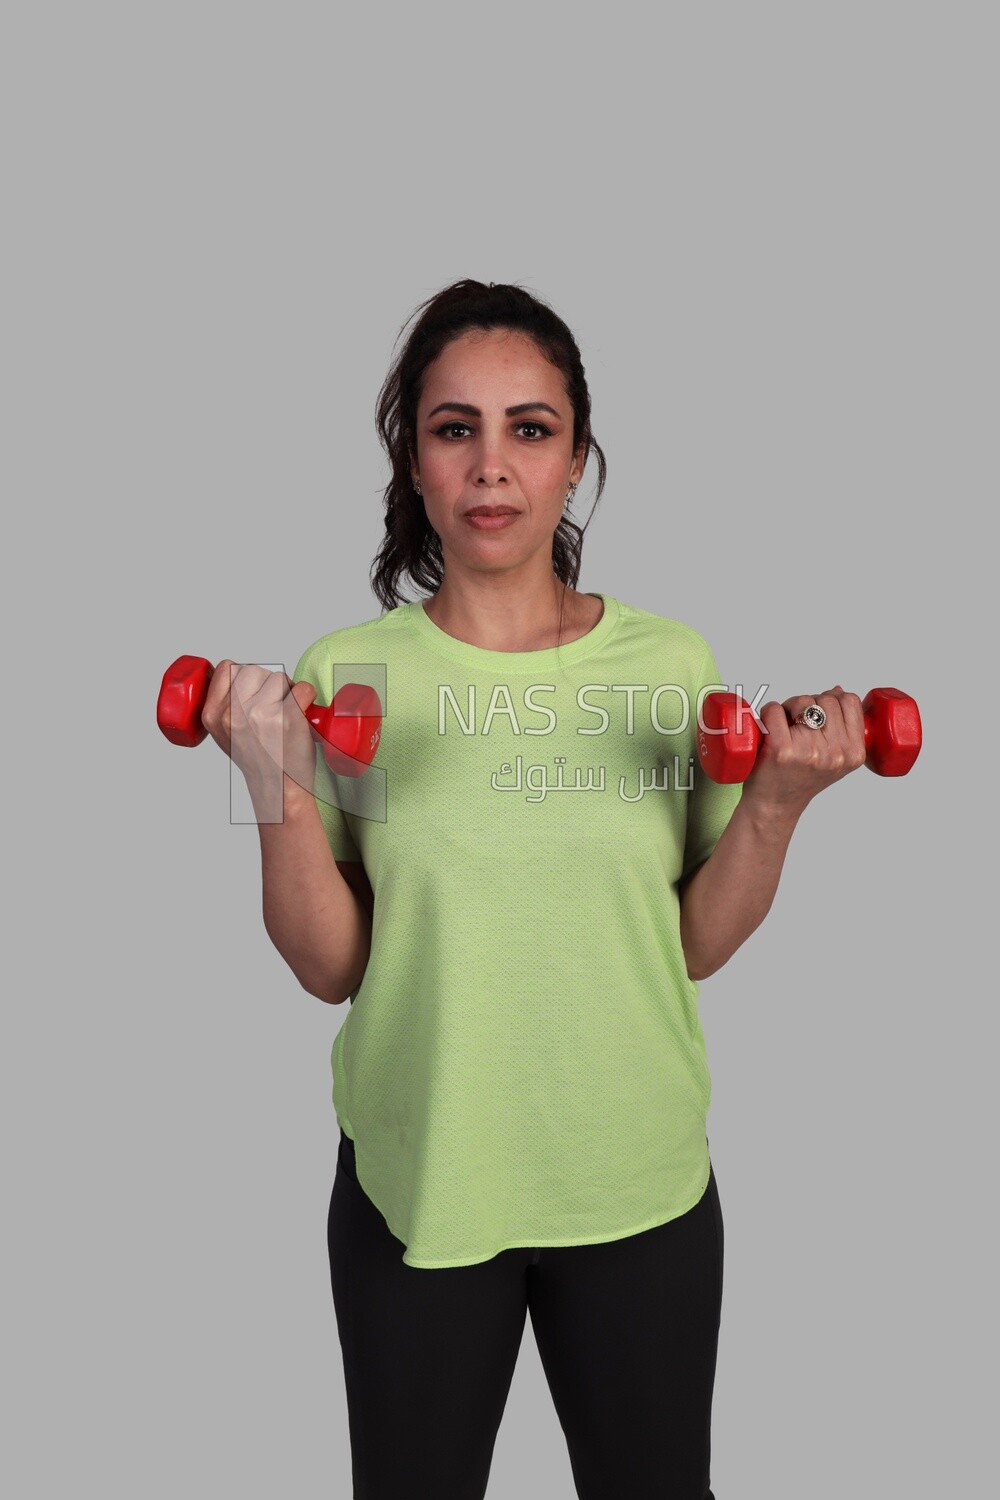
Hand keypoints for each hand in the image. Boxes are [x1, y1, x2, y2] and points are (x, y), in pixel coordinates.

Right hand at [199, 661, 320, 803]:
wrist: (279, 788)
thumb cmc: (258, 760)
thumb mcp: (224, 734)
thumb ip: (224, 705)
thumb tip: (236, 673)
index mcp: (213, 715)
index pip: (226, 667)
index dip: (244, 675)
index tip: (254, 690)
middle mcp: (233, 714)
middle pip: (255, 670)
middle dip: (268, 683)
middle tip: (274, 707)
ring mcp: (259, 714)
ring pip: (279, 677)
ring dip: (288, 690)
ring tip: (286, 714)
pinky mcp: (287, 718)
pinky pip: (303, 688)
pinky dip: (308, 697)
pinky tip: (302, 714)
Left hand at [740, 685, 866, 815]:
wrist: (773, 805)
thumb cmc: (799, 778)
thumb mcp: (834, 757)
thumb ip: (841, 727)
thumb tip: (837, 690)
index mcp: (854, 753)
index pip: (850, 701)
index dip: (831, 700)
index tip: (818, 716)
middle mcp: (835, 753)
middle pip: (825, 699)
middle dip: (808, 704)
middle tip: (797, 724)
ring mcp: (808, 751)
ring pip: (802, 701)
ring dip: (789, 707)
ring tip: (786, 729)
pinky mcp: (781, 749)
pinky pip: (774, 709)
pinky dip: (768, 713)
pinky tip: (769, 730)